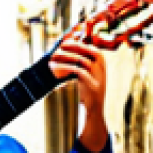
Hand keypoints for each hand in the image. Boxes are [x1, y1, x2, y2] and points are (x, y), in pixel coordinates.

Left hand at [47, 38, 107, 152]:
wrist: (95, 109)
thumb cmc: (87, 89)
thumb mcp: (87, 72)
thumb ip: (81, 61)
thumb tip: (67, 47)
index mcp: (101, 59)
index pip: (86, 46)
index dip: (73, 43)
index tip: (61, 43)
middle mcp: (101, 64)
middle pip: (83, 50)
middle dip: (68, 49)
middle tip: (55, 50)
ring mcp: (98, 74)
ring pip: (78, 60)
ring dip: (63, 59)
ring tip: (51, 61)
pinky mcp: (92, 83)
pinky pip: (77, 71)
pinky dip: (65, 69)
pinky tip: (56, 71)